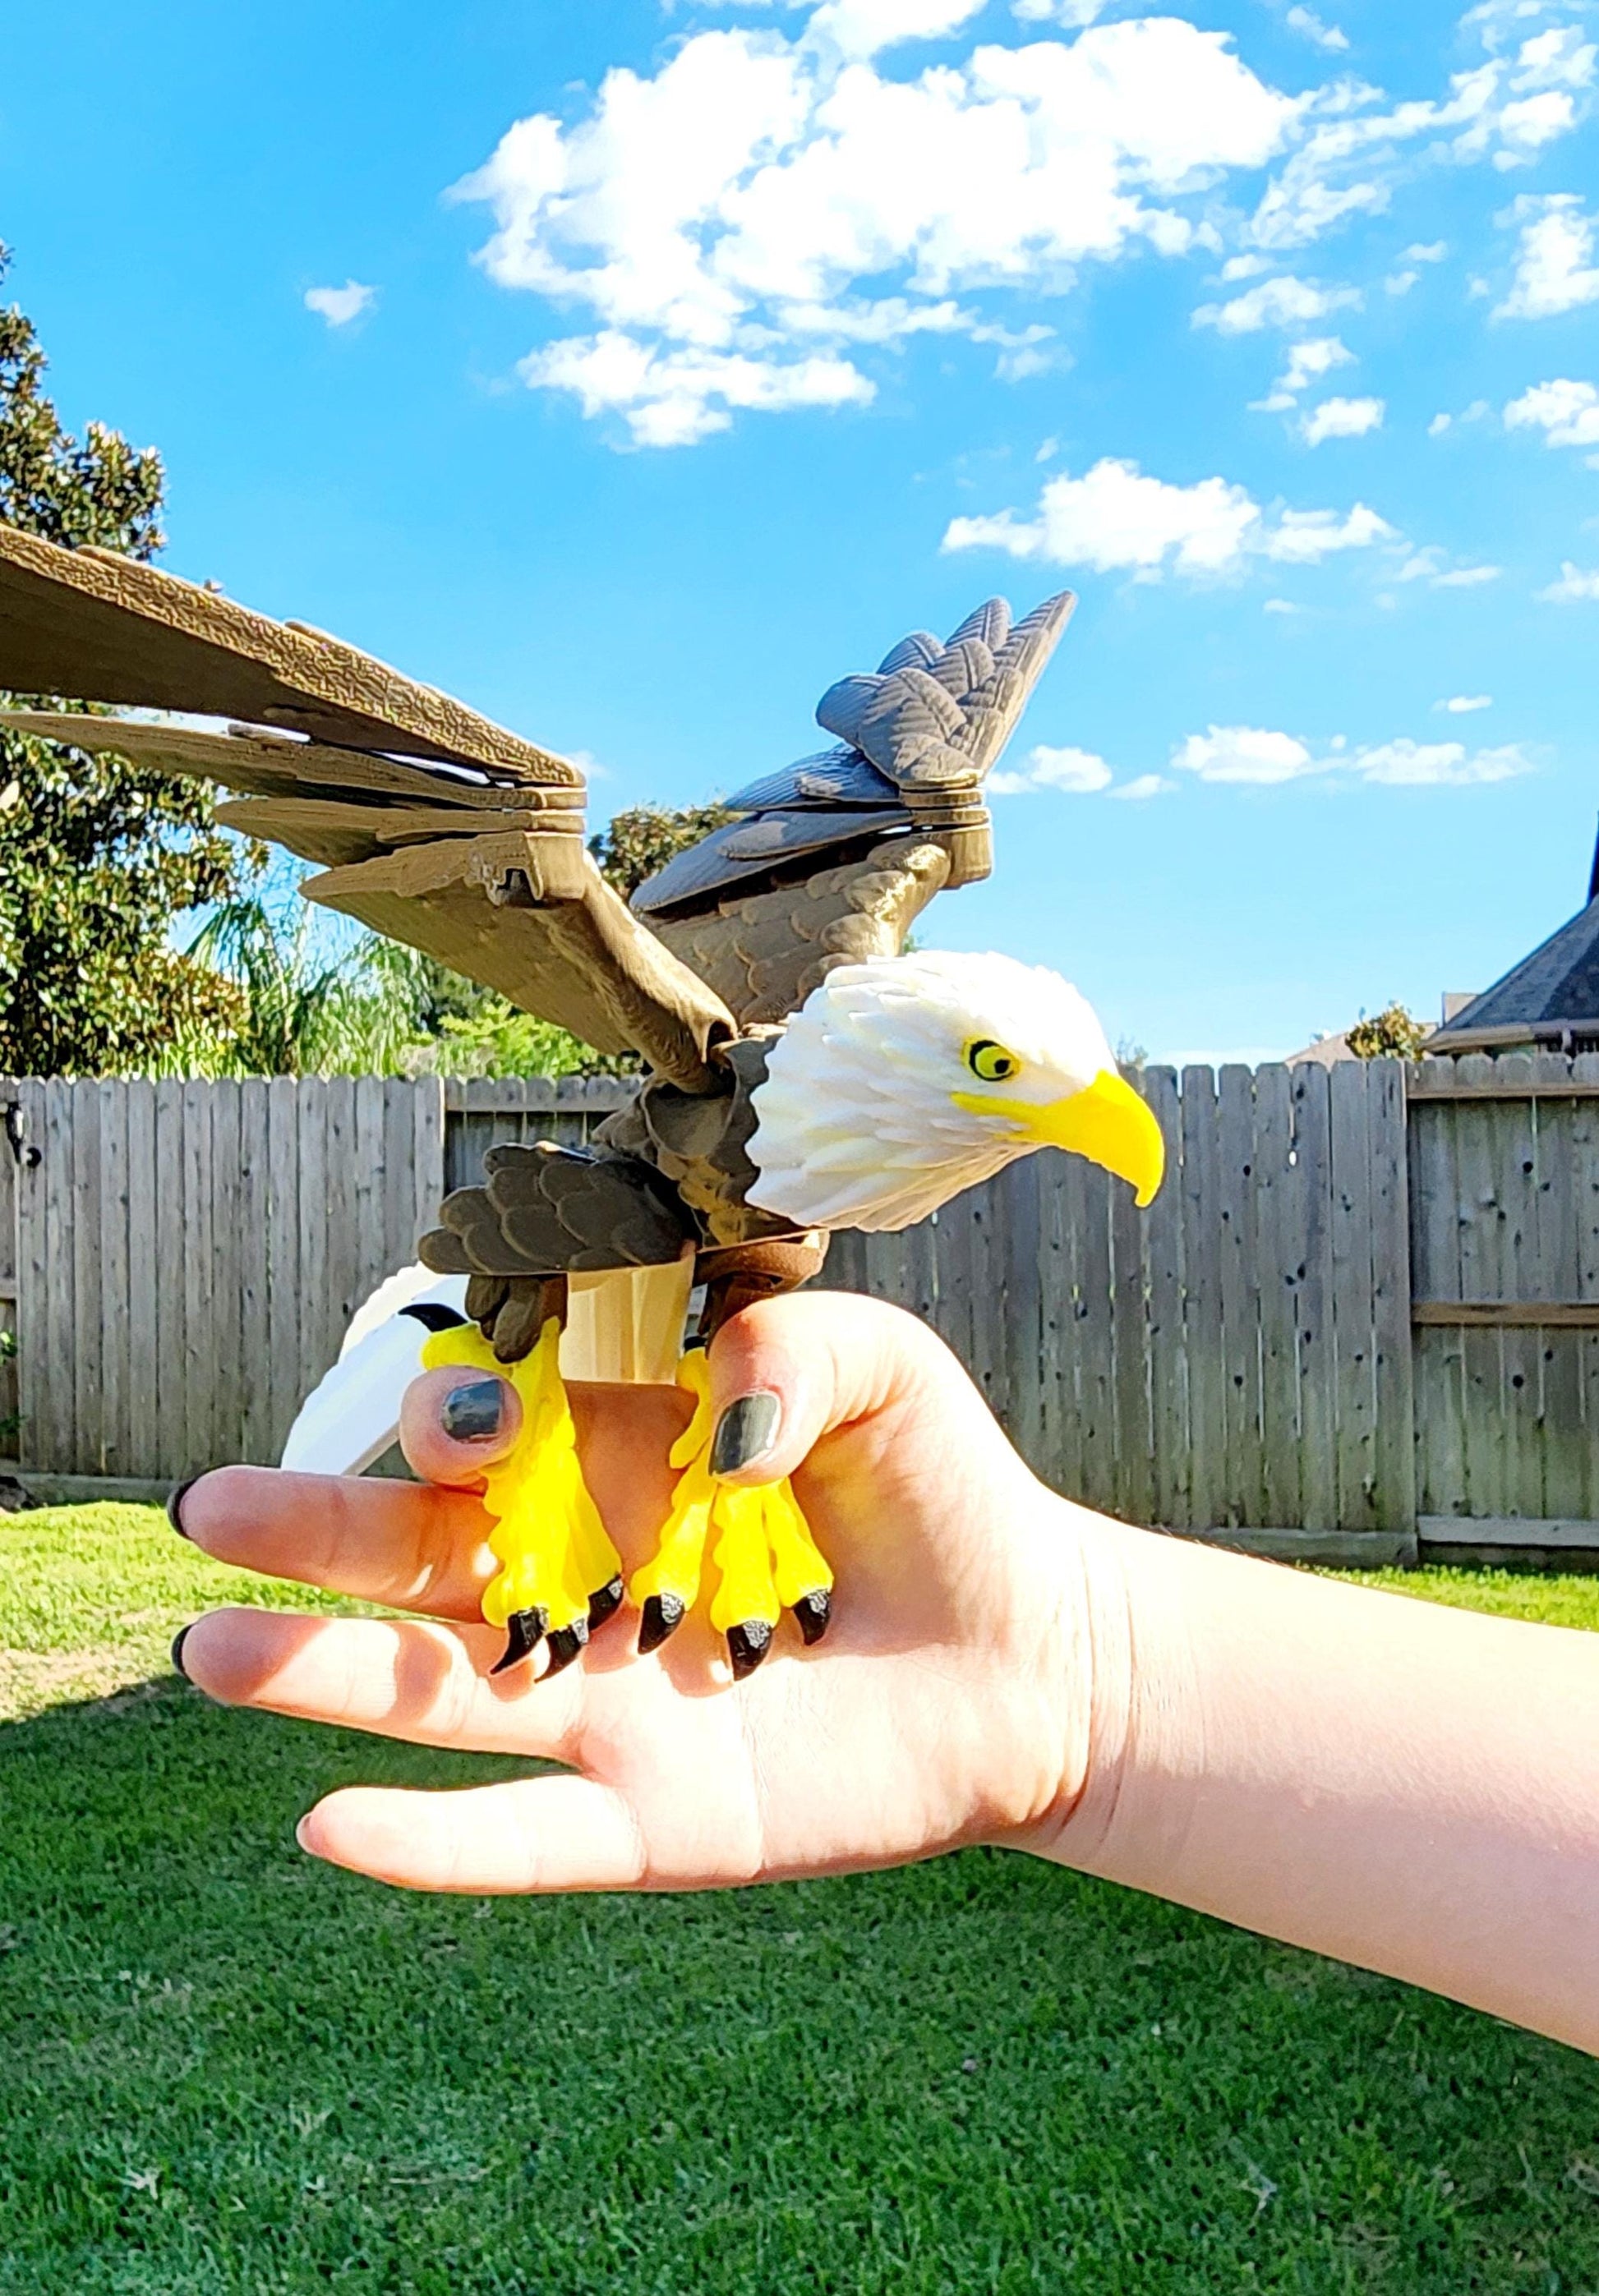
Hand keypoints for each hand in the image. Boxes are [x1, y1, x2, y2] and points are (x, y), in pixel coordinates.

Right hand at [174, 1294, 1097, 1894]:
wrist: (1027, 1650)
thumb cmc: (938, 1491)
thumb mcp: (884, 1370)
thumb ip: (797, 1346)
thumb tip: (720, 1418)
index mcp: (614, 1467)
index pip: (497, 1433)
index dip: (465, 1413)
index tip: (476, 1409)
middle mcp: (582, 1585)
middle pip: (426, 1558)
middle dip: (321, 1532)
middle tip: (213, 1511)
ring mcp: (606, 1707)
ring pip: (443, 1696)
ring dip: (328, 1678)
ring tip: (214, 1651)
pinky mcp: (656, 1817)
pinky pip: (526, 1838)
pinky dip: (430, 1843)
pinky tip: (328, 1827)